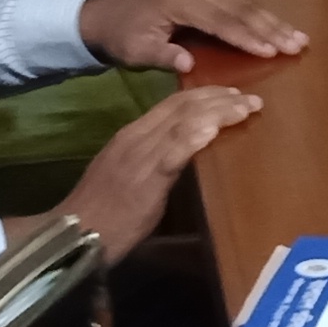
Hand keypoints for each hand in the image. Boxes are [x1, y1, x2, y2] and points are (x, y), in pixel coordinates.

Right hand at [37, 85, 264, 261]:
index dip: (204, 95)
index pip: (172, 104)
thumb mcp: (130, 175)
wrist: (78, 233)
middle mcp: (137, 136)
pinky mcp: (145, 177)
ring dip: (219, 112)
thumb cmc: (104, 212)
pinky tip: (214, 129)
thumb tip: (184, 156)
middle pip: (183, 106)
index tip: (231, 93)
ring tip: (246, 107)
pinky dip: (195, 137)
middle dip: (219, 98)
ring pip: (184, 122)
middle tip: (249, 97)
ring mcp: (141, 155)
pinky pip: (173, 151)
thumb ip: (155, 160)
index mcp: (133, 135)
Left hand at [77, 0, 305, 71]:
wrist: (110, 18)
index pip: (220, 22)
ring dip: (273, 23)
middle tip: (298, 45)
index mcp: (180, 2)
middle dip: (271, 29)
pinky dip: (263, 19)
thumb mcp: (136, 52)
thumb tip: (188, 66)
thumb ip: (162, 57)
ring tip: (301, 38)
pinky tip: (281, 29)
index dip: (246, 37)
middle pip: (240, 10)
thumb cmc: (124, 38)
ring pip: (245, 6)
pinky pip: (240, 6)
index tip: (271, 51)